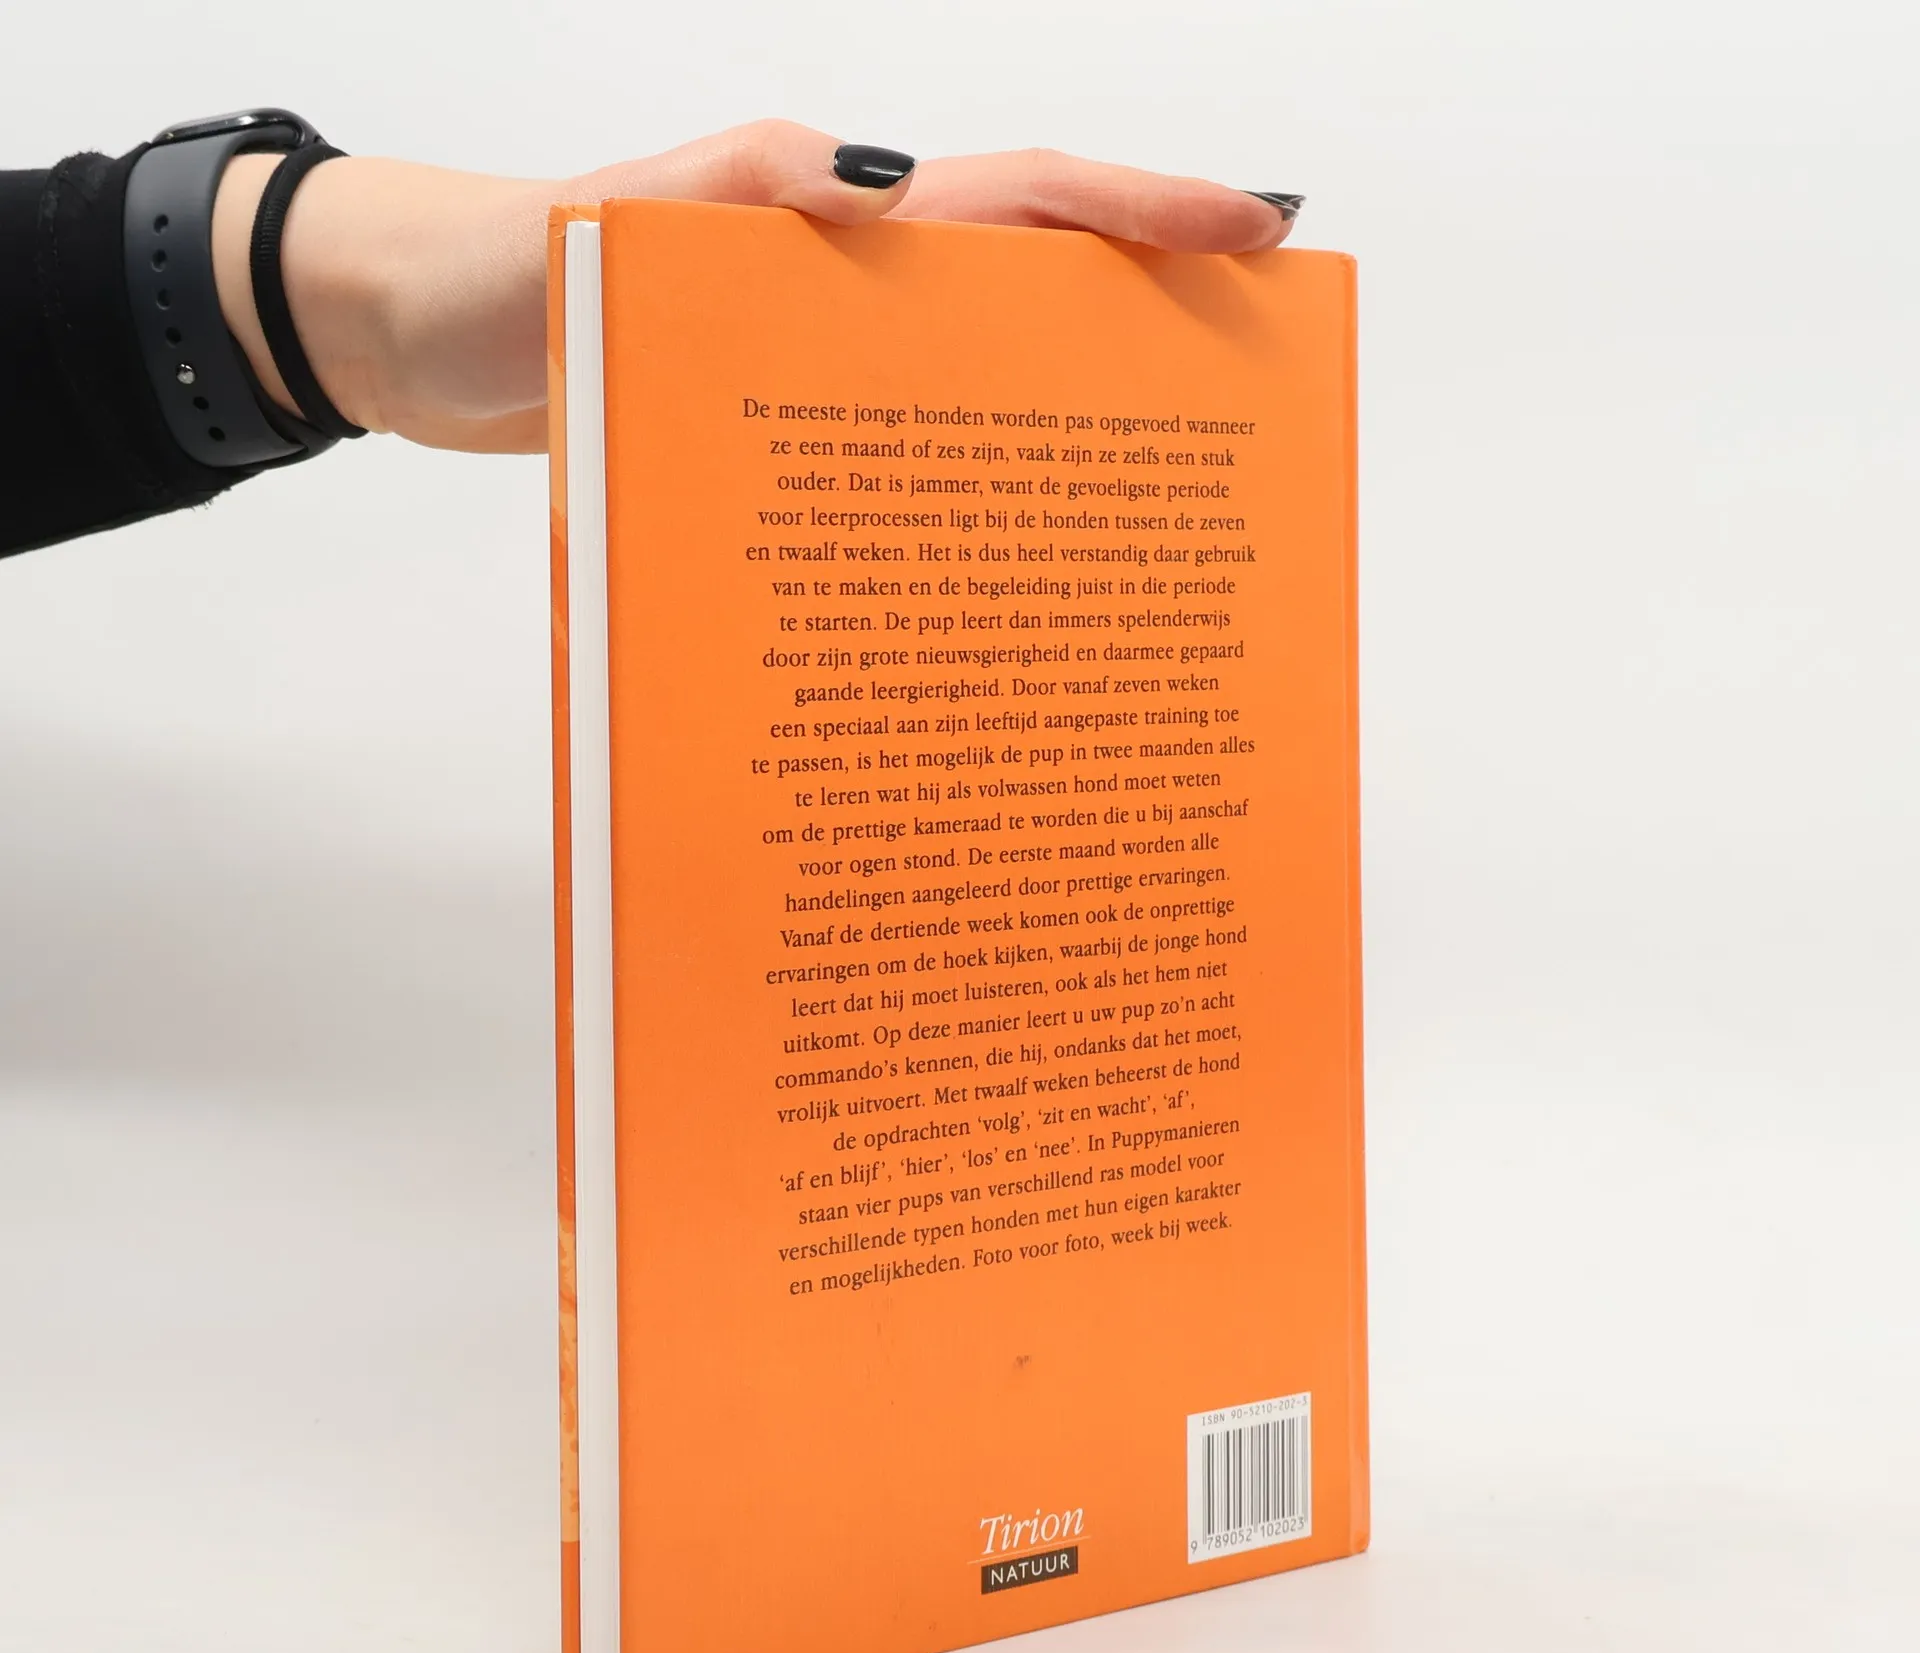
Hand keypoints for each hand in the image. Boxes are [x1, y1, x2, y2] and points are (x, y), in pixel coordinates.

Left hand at [211, 121, 1298, 454]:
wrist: (424, 343)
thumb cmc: (509, 273)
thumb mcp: (618, 221)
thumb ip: (749, 197)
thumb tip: (902, 193)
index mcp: (835, 219)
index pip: (1019, 201)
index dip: (1143, 212)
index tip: (1258, 234)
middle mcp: (850, 287)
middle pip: (1032, 295)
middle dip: (1146, 325)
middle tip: (1246, 389)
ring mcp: (823, 362)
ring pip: (976, 385)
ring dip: (1061, 427)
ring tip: (1152, 505)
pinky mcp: (786, 433)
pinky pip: (899, 455)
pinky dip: (958, 496)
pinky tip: (994, 565)